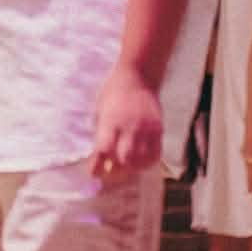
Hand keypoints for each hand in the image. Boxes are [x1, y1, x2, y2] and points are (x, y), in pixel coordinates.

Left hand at [90, 63, 162, 177]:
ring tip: (126, 168)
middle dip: (116, 170)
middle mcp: (129, 127)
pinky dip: (147, 163)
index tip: (93, 174)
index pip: (103, 150)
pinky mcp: (158, 129)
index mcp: (110, 121)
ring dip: (132, 168)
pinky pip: (155, 154)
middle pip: (124, 159)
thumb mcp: (100, 109)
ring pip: (141, 160)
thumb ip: (101, 132)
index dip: (97, 166)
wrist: (138, 76)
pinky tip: (141, 162)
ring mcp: (146, 129)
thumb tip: (100, 156)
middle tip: (111, 173)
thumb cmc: (113, 92)